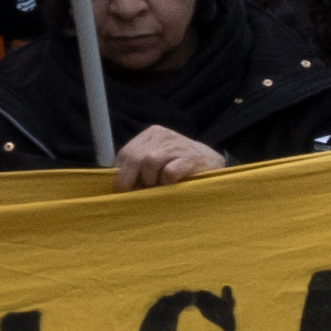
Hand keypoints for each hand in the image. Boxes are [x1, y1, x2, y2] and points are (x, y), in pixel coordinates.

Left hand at [111, 124, 228, 188]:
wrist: (213, 165)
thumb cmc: (179, 167)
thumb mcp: (157, 161)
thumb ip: (138, 168)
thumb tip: (117, 186)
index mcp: (151, 135)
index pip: (125, 153)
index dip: (120, 174)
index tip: (122, 191)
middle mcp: (162, 136)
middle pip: (134, 157)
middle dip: (130, 180)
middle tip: (133, 196)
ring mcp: (177, 145)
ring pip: (149, 163)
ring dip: (152, 181)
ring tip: (160, 187)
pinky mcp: (190, 158)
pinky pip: (169, 173)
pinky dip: (167, 183)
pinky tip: (174, 184)